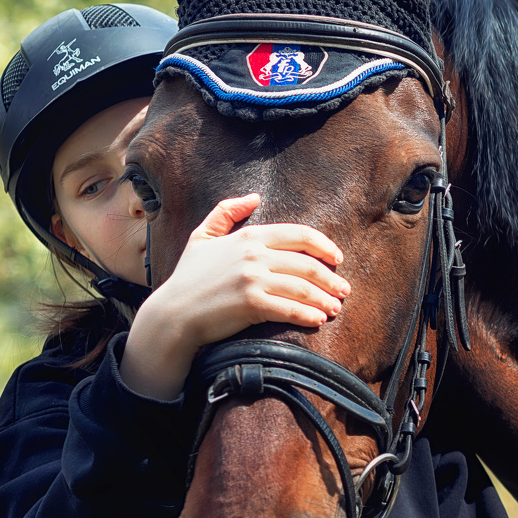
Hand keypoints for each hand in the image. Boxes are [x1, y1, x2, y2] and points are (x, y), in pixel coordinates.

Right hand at [120, 194, 349, 398]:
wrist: (173, 313)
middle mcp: (254, 255)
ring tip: (335, 308)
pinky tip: (318, 320)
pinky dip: (308, 315)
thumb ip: (226, 212)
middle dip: (331, 278)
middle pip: (307, 264)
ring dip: (325, 299)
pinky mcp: (252, 305)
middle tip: (344, 289)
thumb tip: (254, 197)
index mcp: (249, 236)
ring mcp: (253, 279)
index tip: (338, 259)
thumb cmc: (188, 277)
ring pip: (303, 287)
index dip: (324, 246)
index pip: (299, 235)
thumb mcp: (201, 237)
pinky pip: (290, 309)